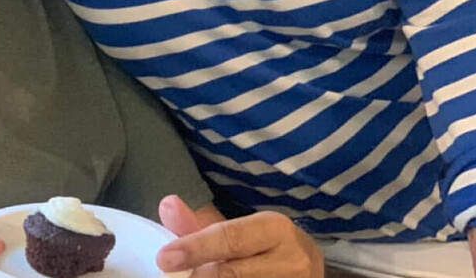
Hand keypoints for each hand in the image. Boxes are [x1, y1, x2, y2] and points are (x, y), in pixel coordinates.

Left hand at [157, 195, 322, 277]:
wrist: (311, 268)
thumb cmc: (267, 248)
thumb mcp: (240, 230)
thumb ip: (202, 224)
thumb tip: (166, 205)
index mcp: (276, 229)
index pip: (231, 238)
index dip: (196, 248)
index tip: (164, 258)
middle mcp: (293, 261)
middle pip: (234, 273)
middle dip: (199, 275)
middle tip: (171, 273)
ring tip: (189, 277)